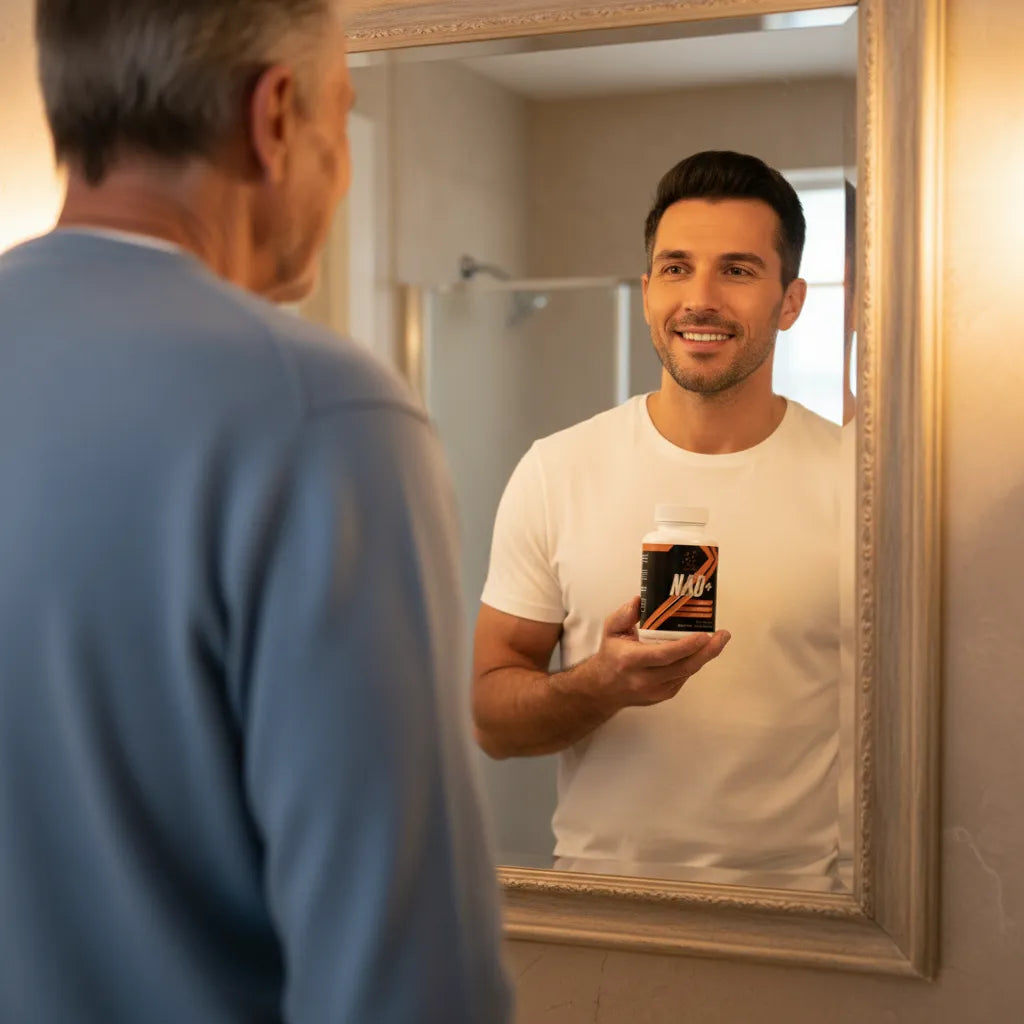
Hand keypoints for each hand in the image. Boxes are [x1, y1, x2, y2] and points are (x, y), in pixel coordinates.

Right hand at [565, 596, 730, 711]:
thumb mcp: (611, 629)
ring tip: (719, 640)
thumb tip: (642, 599)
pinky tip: (701, 651)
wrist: (604, 688)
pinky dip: (693, 663)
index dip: (686, 646)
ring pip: (687, 672)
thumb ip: (625, 614)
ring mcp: (655, 691)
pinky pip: (684, 677)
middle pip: (683, 667)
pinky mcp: (664, 695)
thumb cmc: (611, 655)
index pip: (663, 655)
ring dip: (705, 656)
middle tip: (722, 636)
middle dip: (707, 651)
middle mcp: (644, 679)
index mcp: (630, 660)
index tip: (703, 635)